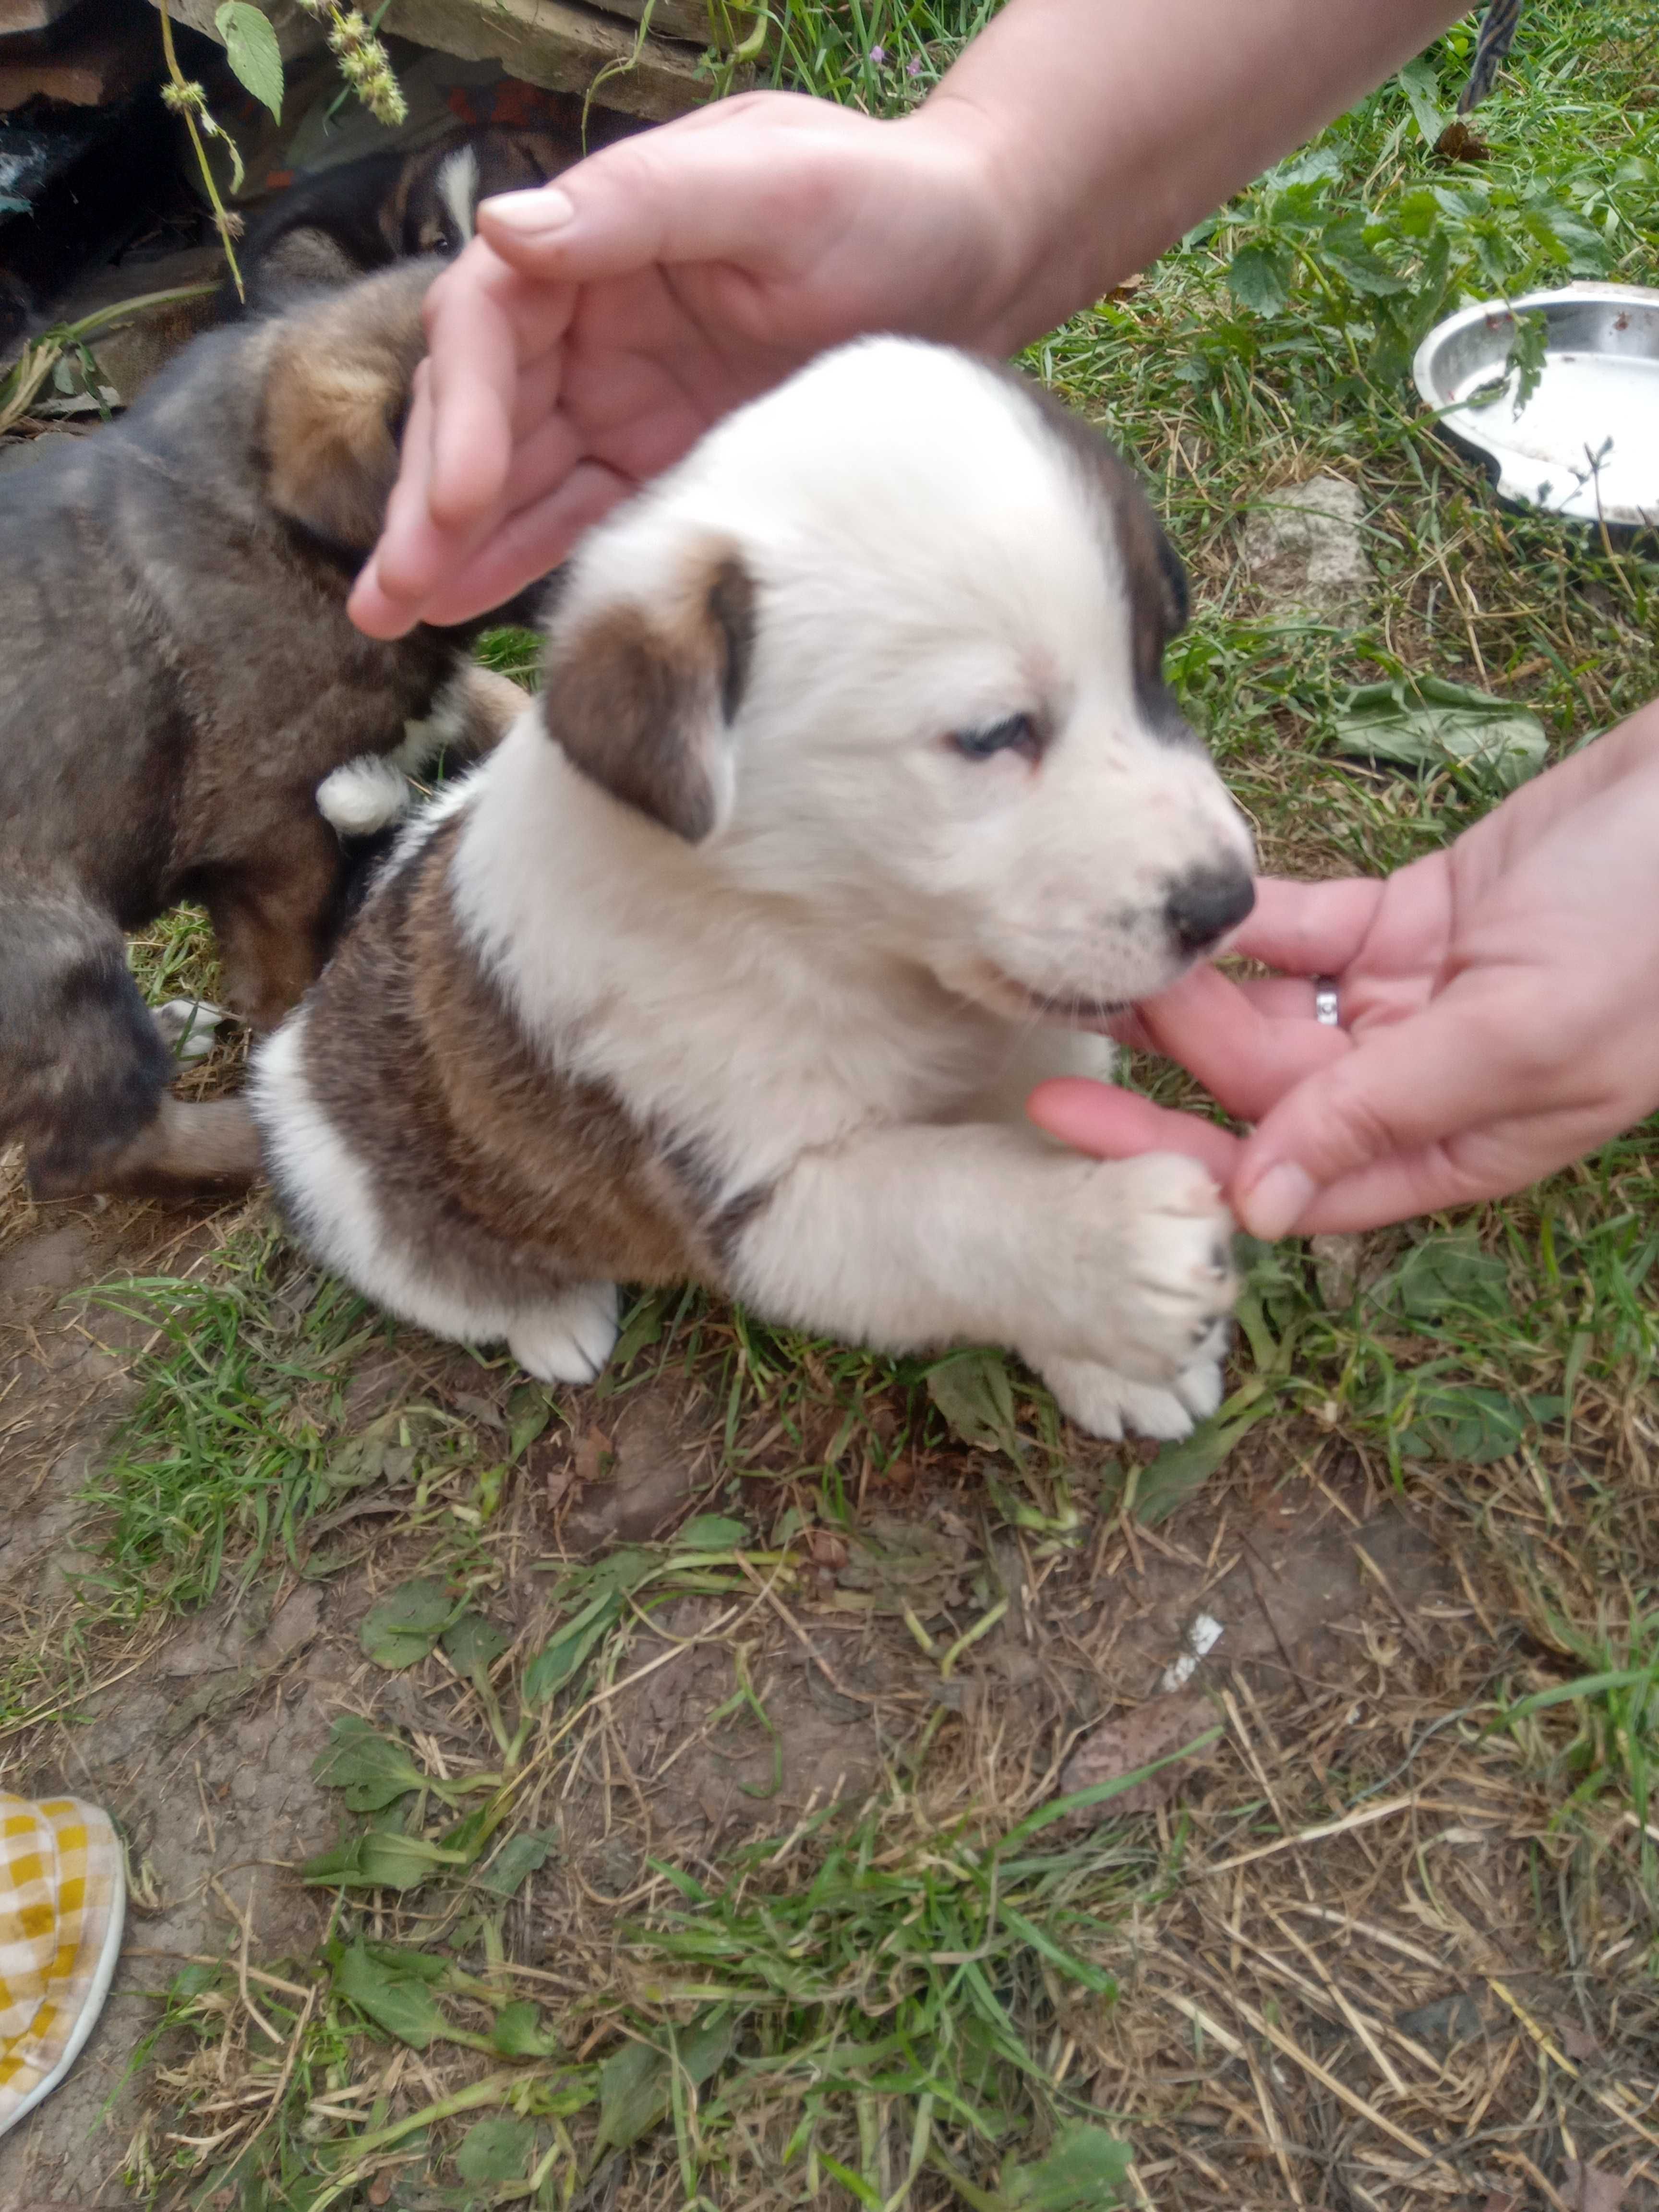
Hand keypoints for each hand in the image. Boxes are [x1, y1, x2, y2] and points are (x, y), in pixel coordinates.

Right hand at [348, 92, 1015, 636]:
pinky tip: (462, 606)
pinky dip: (519, 556)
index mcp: (599, 234)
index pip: (489, 323)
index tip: (459, 499)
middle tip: (387, 593)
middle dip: (431, 503)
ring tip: (390, 617)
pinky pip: (575, 511)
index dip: (462, 413)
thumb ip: (640, 207)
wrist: (979, 255)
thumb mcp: (768, 183)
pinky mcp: (662, 453)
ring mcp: (622, 390)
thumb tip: (506, 231)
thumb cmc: (883, 196)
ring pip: (512, 473)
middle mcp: (592, 315)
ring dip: (451, 544)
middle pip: (480, 409)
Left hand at [1028, 705, 1658, 1236]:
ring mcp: (1413, 998)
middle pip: (1265, 1096)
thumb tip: (1264, 1204)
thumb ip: (1389, 1110)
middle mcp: (1423, 1083)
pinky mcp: (1409, 918)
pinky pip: (1307, 932)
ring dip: (1195, 989)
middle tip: (1067, 1029)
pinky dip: (1248, 925)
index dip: (1184, 1162)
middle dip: (1170, 1067)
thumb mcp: (1529, 1030)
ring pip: (1273, 1011)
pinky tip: (1178, 915)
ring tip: (1105, 955)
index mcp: (1458, 1144)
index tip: (1077, 1136)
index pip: (1296, 1180)